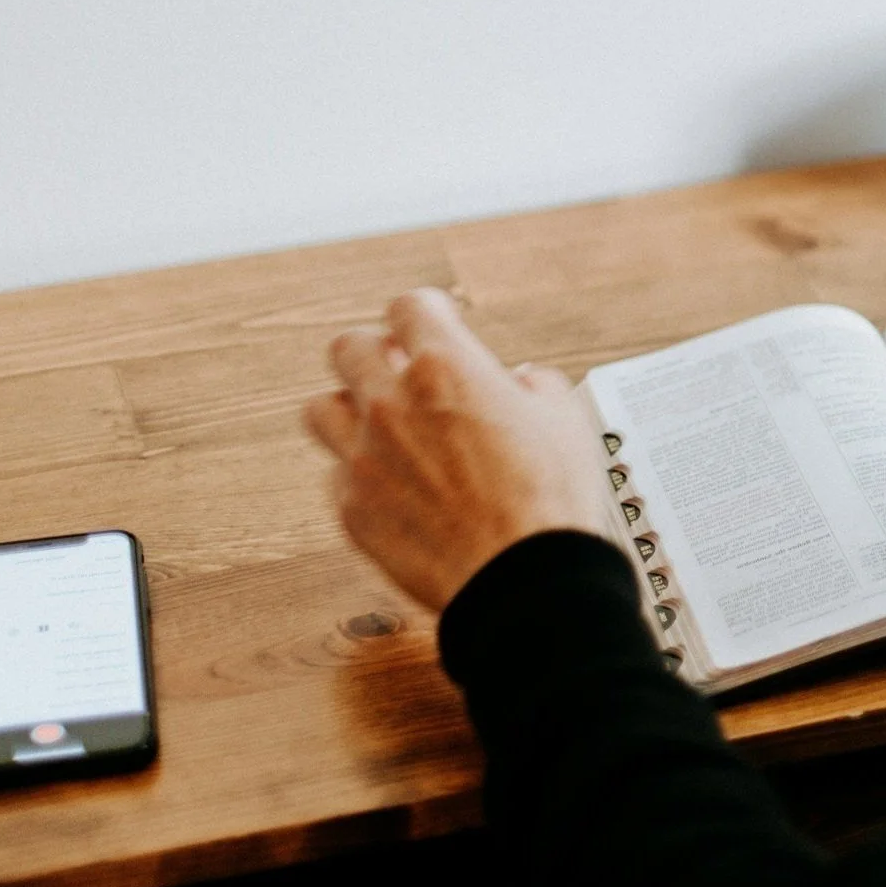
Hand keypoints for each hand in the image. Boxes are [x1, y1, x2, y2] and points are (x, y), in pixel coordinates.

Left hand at [303, 288, 619, 611]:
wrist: (523, 579)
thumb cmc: (549, 501)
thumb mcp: (564, 420)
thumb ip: (533, 386)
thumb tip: (521, 383)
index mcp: (445, 368)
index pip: (409, 307)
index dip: (425, 313)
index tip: (434, 323)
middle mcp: (392, 404)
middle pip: (349, 347)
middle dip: (376, 353)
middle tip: (401, 371)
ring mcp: (364, 458)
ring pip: (321, 408)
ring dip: (350, 409)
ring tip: (381, 426)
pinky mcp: (352, 509)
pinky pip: (336, 476)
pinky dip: (359, 475)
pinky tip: (391, 485)